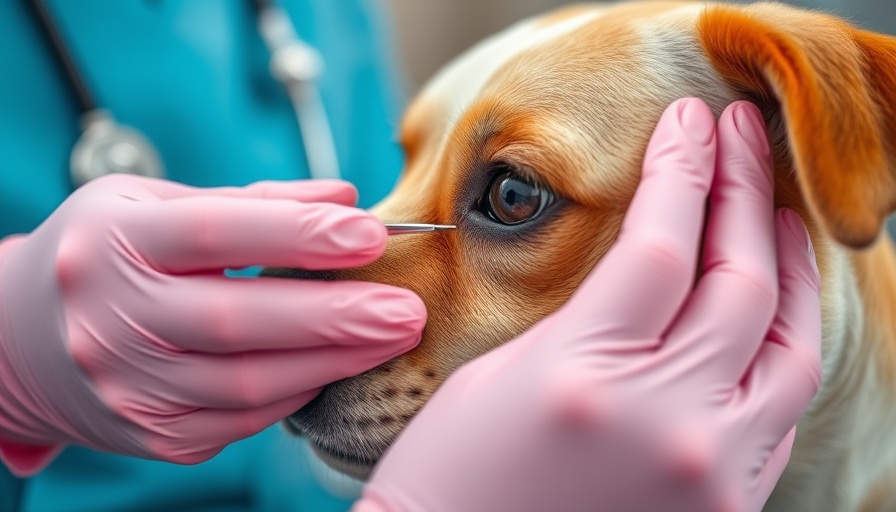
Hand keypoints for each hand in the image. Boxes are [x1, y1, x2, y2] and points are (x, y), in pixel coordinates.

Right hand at [0, 176, 424, 475]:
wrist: (22, 340)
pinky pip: (240, 420)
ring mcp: (129, 384)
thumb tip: (345, 198)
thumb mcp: (157, 207)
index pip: (218, 233)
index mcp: (118, 242)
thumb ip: (254, 204)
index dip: (300, 234)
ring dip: (332, 362)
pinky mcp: (151, 432)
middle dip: (335, 318)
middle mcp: (114, 317)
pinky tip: (333, 367)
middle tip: (407, 310)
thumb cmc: (108, 255)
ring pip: (247, 383)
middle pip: (238, 320)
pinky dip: (297, 392)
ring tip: (392, 339)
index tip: (372, 232)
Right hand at [355, 99, 821, 511]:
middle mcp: (663, 426)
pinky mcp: (727, 508)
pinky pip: (781, 414)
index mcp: (582, 377)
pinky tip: (765, 310)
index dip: (680, 170)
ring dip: (788, 268)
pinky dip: (781, 348)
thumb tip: (649, 258)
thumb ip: (588, 315)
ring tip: (777, 215)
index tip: (688, 118)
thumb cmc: (450, 474)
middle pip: (737, 283)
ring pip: (789, 349)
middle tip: (744, 137)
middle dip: (744, 192)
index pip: (659, 243)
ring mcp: (708, 474)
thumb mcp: (499, 371)